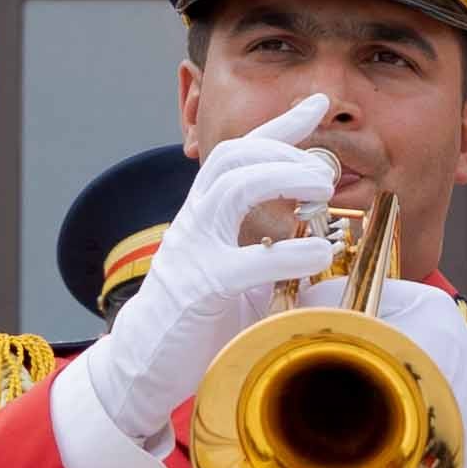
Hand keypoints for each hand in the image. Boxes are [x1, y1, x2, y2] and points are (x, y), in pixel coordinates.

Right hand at [52, 97, 349, 467]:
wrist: (141, 364)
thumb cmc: (196, 320)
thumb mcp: (234, 274)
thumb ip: (263, 250)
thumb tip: (318, 242)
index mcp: (205, 213)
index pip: (241, 153)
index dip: (281, 124)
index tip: (318, 104)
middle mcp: (195, 220)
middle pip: (234, 156)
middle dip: (284, 150)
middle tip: (325, 173)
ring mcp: (192, 249)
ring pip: (232, 186)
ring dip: (283, 178)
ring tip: (320, 195)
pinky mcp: (198, 288)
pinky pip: (243, 260)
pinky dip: (286, 252)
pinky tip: (314, 253)